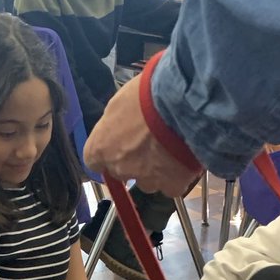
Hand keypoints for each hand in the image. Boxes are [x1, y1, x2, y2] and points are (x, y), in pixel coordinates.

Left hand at [84, 75, 200, 195]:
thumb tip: (117, 127)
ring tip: (171, 149)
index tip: (118, 145)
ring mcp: (145, 180)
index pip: (94, 161)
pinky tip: (185, 159)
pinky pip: (172, 186)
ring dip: (155, 170)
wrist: (183, 103)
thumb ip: (114, 123)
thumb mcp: (120, 102)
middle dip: (133, 161)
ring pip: (148, 181)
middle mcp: (119, 168)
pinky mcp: (171, 186)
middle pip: (122, 172)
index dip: (108, 153)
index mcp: (100, 147)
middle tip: (150, 141)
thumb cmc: (148, 93)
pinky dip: (177, 176)